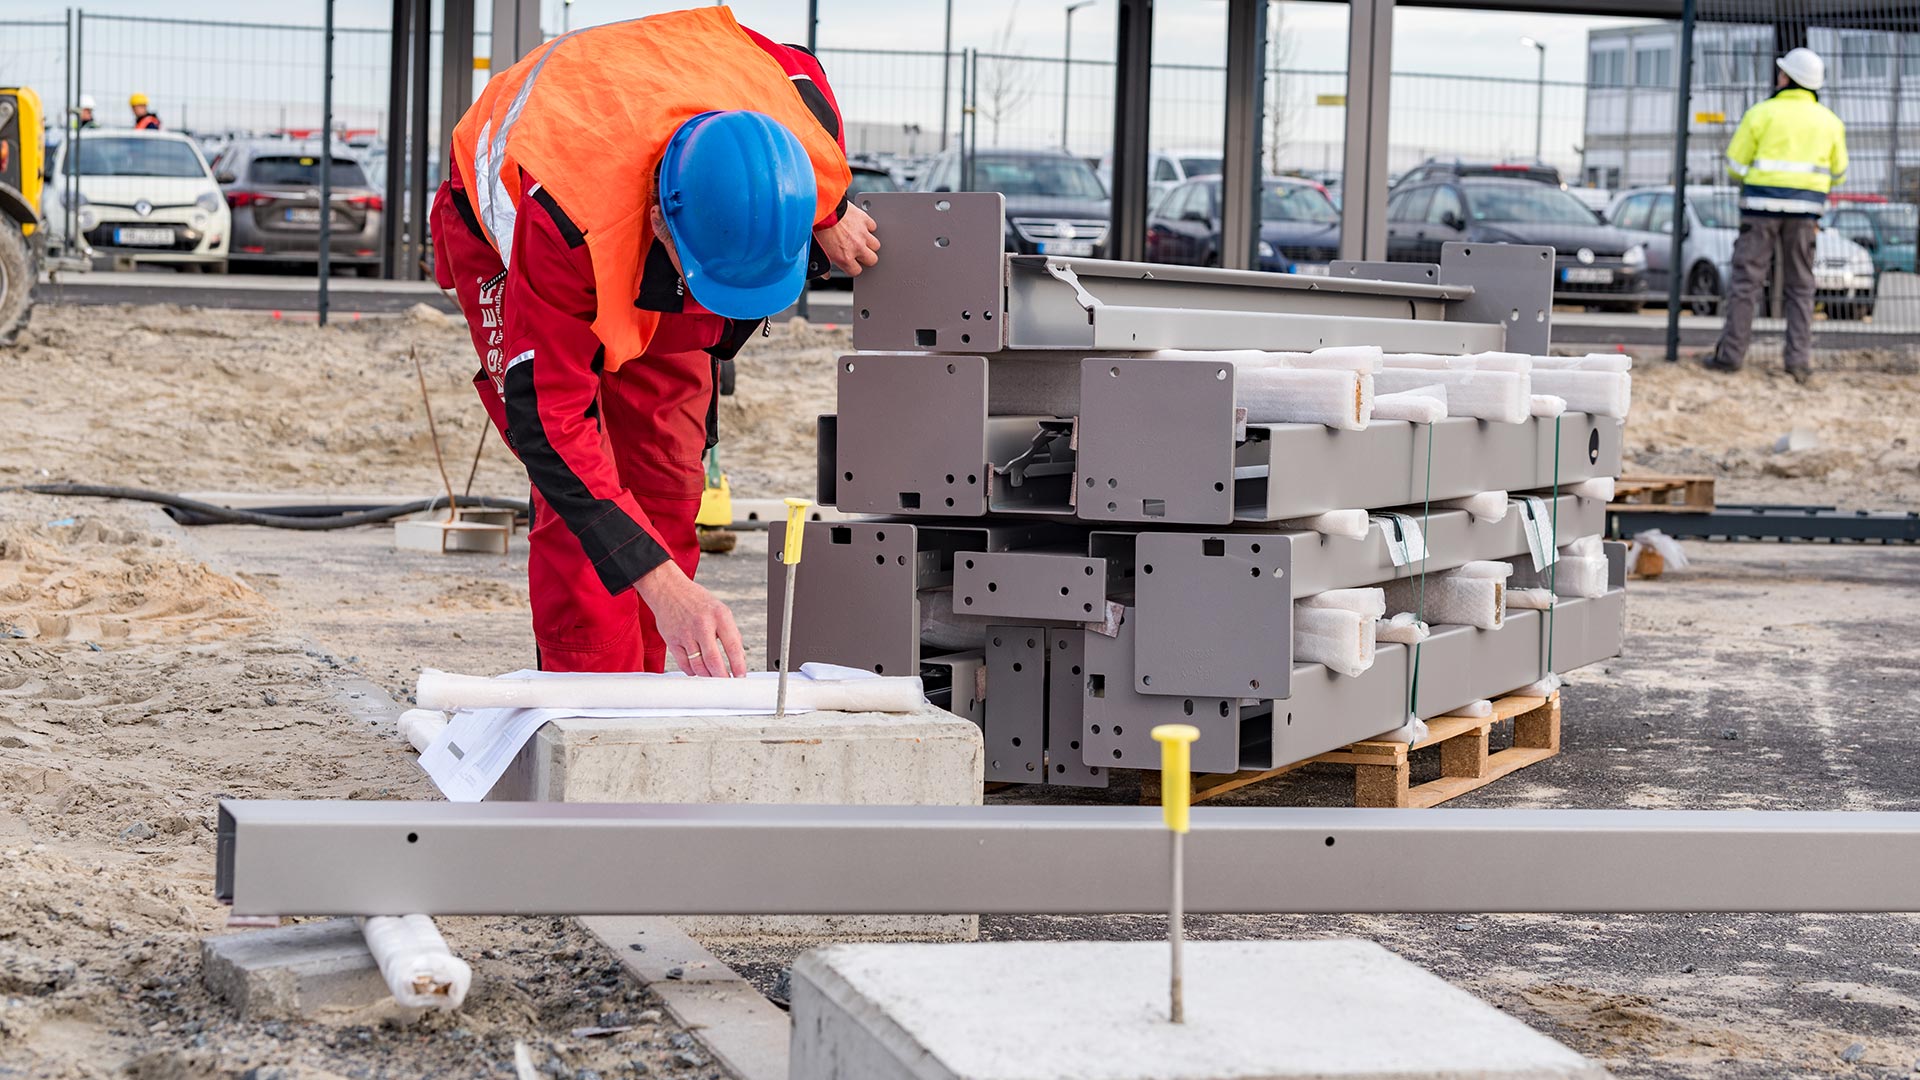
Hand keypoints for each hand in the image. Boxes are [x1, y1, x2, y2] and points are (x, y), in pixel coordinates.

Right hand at [635, 562, 747, 677]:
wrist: (668, 590)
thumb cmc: (695, 600)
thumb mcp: (720, 610)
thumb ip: (731, 633)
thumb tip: (739, 657)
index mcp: (719, 616)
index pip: (733, 646)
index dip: (738, 666)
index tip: (741, 677)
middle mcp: (702, 625)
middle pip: (713, 661)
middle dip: (722, 677)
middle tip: (726, 682)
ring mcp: (685, 634)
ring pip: (698, 666)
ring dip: (707, 677)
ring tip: (713, 678)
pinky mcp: (672, 640)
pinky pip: (683, 664)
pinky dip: (692, 672)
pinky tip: (698, 670)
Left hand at [814, 201, 880, 276]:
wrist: (820, 209)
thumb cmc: (818, 228)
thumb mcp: (818, 251)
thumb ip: (825, 264)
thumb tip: (826, 274)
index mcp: (845, 257)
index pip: (857, 271)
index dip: (853, 267)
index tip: (851, 263)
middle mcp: (857, 247)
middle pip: (872, 259)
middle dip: (866, 257)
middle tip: (858, 252)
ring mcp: (862, 233)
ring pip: (876, 244)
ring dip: (869, 243)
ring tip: (860, 239)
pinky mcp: (864, 220)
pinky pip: (873, 227)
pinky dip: (868, 227)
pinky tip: (860, 227)